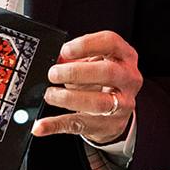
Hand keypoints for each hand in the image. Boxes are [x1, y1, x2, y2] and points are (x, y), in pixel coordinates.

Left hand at [33, 30, 140, 144]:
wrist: (118, 109)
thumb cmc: (104, 78)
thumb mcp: (95, 62)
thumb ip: (77, 59)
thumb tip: (56, 60)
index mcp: (125, 56)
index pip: (111, 43)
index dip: (87, 44)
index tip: (65, 50)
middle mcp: (129, 79)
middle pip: (107, 72)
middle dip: (76, 72)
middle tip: (53, 73)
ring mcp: (123, 104)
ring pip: (98, 102)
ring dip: (69, 98)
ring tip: (50, 94)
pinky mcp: (109, 125)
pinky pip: (80, 125)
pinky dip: (56, 125)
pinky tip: (41, 126)